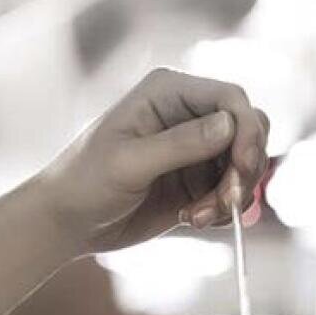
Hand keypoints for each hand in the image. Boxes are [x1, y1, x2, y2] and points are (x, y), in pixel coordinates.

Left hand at [39, 66, 268, 253]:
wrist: (67, 221)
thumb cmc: (84, 182)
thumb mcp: (128, 163)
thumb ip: (179, 144)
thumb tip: (229, 125)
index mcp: (167, 92)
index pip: (230, 98)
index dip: (247, 130)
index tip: (243, 168)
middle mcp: (187, 114)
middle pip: (248, 129)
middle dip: (245, 168)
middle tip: (225, 202)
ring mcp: (195, 148)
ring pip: (245, 164)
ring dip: (232, 195)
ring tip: (196, 218)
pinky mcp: (197, 180)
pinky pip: (232, 190)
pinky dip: (224, 209)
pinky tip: (193, 220)